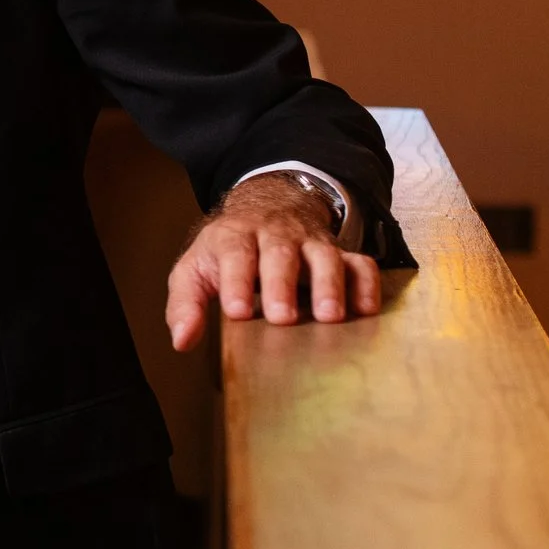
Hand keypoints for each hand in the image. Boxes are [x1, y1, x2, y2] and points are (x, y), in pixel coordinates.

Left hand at [165, 173, 379, 350]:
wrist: (265, 208)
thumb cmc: (226, 252)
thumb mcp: (195, 270)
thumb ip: (185, 304)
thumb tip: (182, 340)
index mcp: (234, 237)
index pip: (234, 255)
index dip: (236, 281)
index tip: (237, 311)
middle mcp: (274, 235)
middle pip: (280, 253)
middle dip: (282, 285)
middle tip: (283, 318)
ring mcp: (310, 243)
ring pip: (324, 255)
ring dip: (328, 284)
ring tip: (329, 317)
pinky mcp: (339, 253)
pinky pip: (360, 263)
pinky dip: (366, 283)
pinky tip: (366, 310)